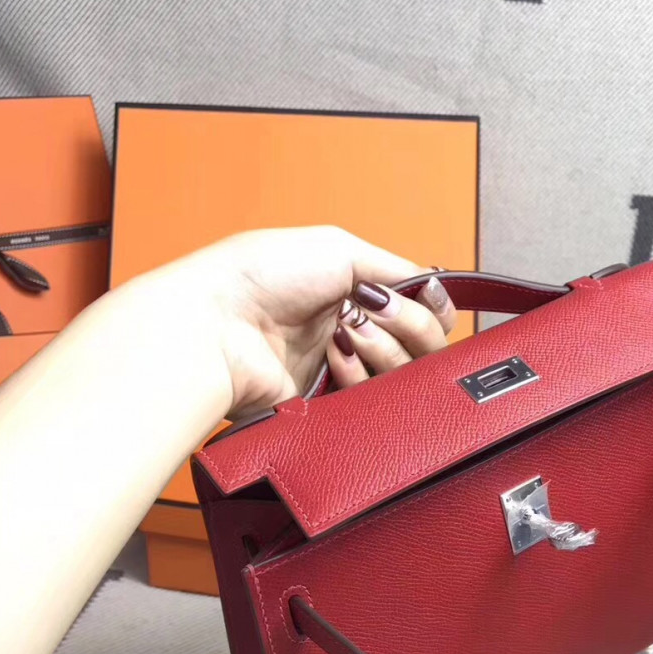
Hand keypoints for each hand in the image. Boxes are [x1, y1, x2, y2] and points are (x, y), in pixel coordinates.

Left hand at [142, 226, 456, 417]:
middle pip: (427, 345)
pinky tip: (331, 357)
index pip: (426, 311)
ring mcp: (348, 369)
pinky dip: (359, 372)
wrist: (217, 327)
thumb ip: (397, 269)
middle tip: (367, 310)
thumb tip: (435, 287)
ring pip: (407, 373)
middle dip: (407, 325)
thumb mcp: (340, 249)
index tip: (422, 297)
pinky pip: (377, 399)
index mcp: (359, 292)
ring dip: (381, 347)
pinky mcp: (335, 405)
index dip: (432, 308)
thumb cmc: (264, 276)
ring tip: (340, 333)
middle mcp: (359, 331)